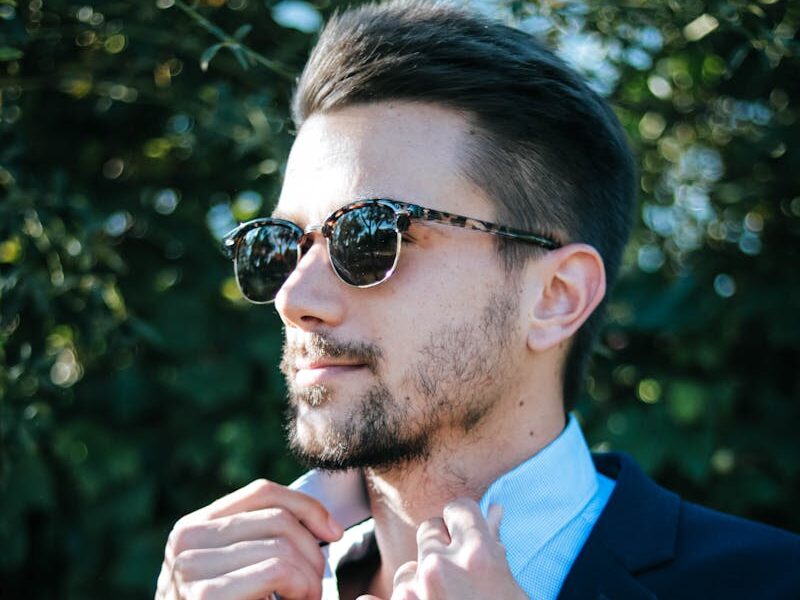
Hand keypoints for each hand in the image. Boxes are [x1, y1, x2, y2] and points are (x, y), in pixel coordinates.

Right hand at [155, 478, 342, 599]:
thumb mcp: (239, 569)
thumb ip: (261, 539)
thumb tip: (326, 525)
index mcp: (194, 526)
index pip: (262, 492)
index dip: (307, 507)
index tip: (334, 533)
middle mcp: (185, 540)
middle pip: (278, 519)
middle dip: (312, 550)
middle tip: (315, 585)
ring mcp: (190, 567)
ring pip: (283, 546)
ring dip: (310, 577)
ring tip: (308, 598)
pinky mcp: (205, 595)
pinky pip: (278, 570)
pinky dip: (302, 587)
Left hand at [358, 499, 526, 599]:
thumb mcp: (510, 591)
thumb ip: (495, 550)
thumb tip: (496, 510)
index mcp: (478, 555)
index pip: (459, 509)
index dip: (462, 525)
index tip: (465, 541)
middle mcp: (440, 567)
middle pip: (429, 532)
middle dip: (439, 552)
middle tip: (455, 582)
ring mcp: (412, 596)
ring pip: (406, 571)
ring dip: (418, 589)